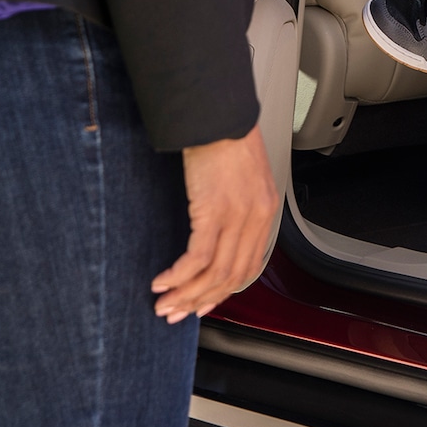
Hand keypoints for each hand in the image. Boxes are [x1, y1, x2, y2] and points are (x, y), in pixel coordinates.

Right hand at [152, 125, 277, 322]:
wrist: (217, 113)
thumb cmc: (226, 138)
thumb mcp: (242, 176)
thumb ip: (238, 205)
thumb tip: (217, 232)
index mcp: (265, 211)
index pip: (248, 267)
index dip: (223, 292)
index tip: (202, 303)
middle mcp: (255, 218)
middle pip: (230, 277)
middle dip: (200, 301)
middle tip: (176, 313)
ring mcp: (236, 216)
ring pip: (213, 273)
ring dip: (185, 294)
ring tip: (164, 304)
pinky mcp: (214, 210)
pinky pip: (197, 257)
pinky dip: (178, 275)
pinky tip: (162, 282)